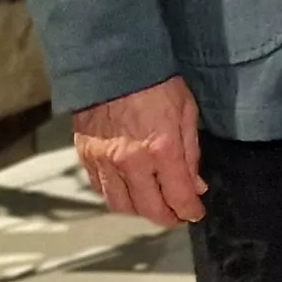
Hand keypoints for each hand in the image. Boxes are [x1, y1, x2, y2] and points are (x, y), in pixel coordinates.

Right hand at [73, 75, 208, 225]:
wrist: (113, 63)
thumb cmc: (156, 83)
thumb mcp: (186, 113)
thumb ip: (191, 153)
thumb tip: (195, 185)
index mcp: (161, 149)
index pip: (179, 196)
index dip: (190, 210)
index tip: (195, 213)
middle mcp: (131, 161)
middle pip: (149, 209)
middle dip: (167, 217)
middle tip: (176, 216)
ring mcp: (105, 161)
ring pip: (121, 205)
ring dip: (139, 211)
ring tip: (153, 205)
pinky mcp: (86, 156)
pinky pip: (101, 189)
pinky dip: (116, 196)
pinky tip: (129, 191)